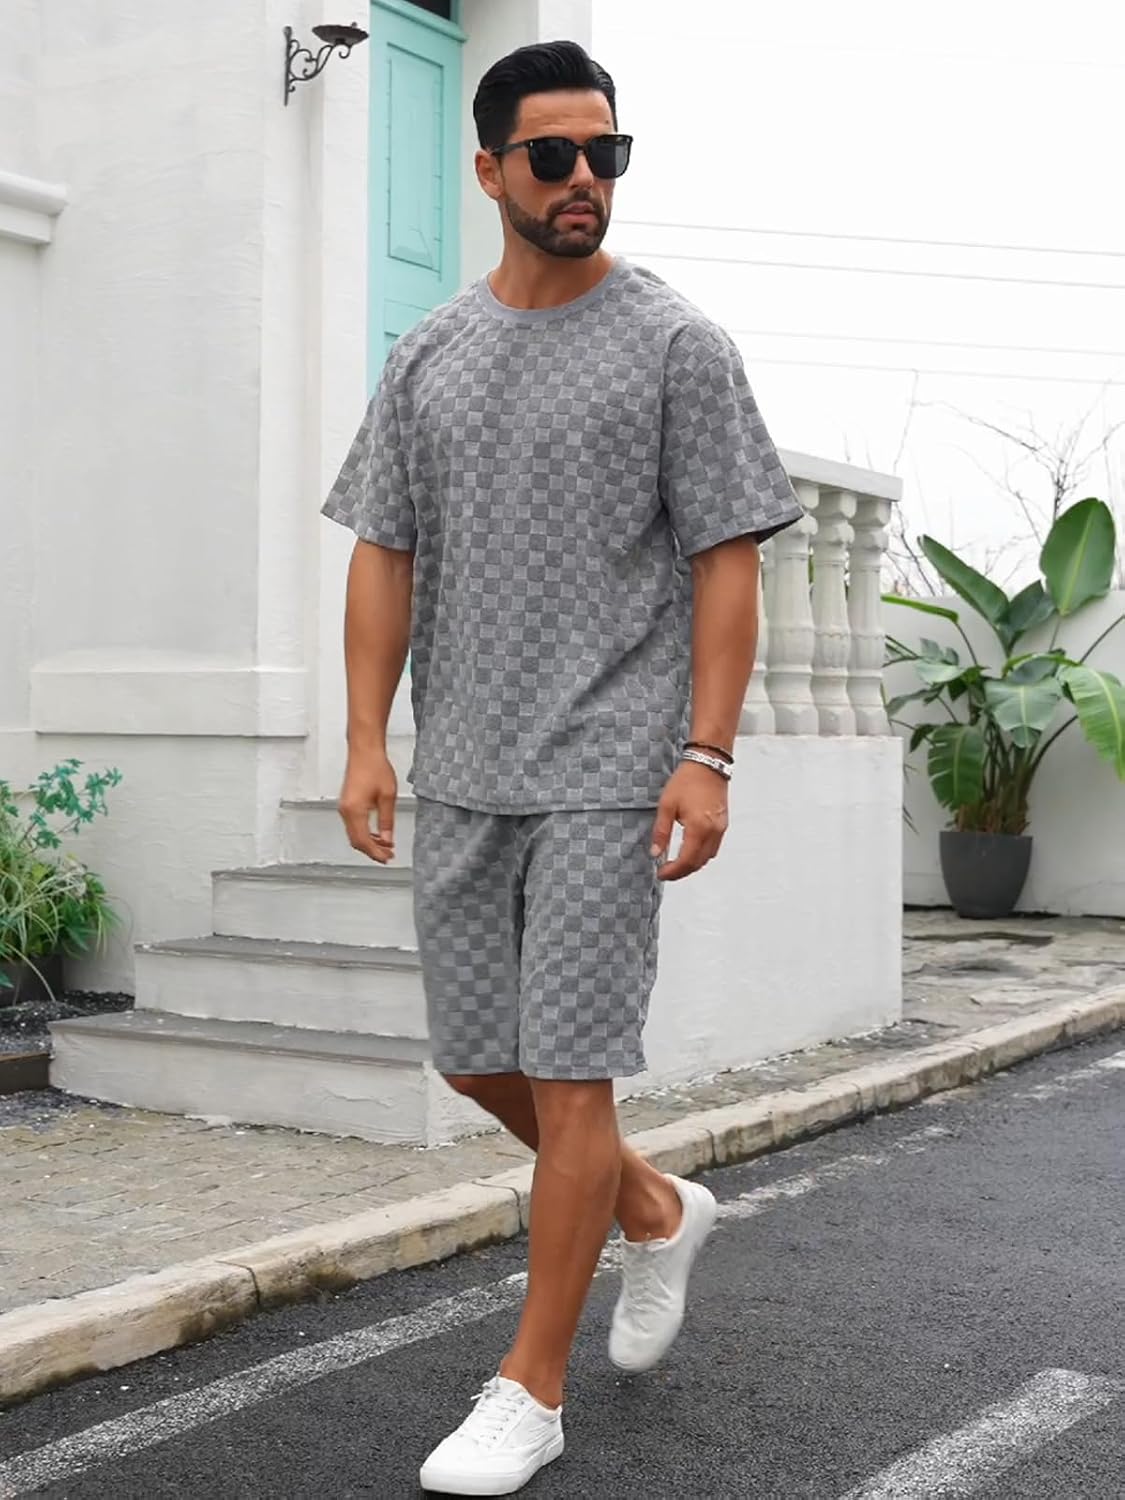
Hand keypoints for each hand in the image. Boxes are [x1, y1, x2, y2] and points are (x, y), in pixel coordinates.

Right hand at [338, 750, 396, 863]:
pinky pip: (353, 825)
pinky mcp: (347, 803)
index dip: (376, 853)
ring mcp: (344, 807)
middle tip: (388, 855)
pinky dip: (364, 833)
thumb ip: (387, 820)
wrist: (364, 751)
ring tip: (385, 846)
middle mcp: (346, 811)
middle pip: (356, 841)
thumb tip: (387, 839)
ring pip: (354, 834)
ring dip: (368, 843)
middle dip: (372, 851)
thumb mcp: (387, 797)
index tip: (387, 858)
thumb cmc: (374, 767)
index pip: (363, 841)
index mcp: (355, 811)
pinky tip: (376, 834)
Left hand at [650, 761, 729, 881]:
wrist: (708, 764)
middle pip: (698, 863)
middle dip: (682, 872)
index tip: (661, 874)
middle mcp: (713, 832)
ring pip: (708, 857)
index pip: (686, 860)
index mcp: (698, 828)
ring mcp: (721, 829)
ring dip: (692, 865)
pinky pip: (714, 847)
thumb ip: (661, 832)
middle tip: (666, 873)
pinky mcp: (723, 824)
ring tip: (676, 864)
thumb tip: (655, 853)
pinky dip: (701, 855)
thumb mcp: (666, 805)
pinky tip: (690, 851)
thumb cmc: (686, 781)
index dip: (673, 872)